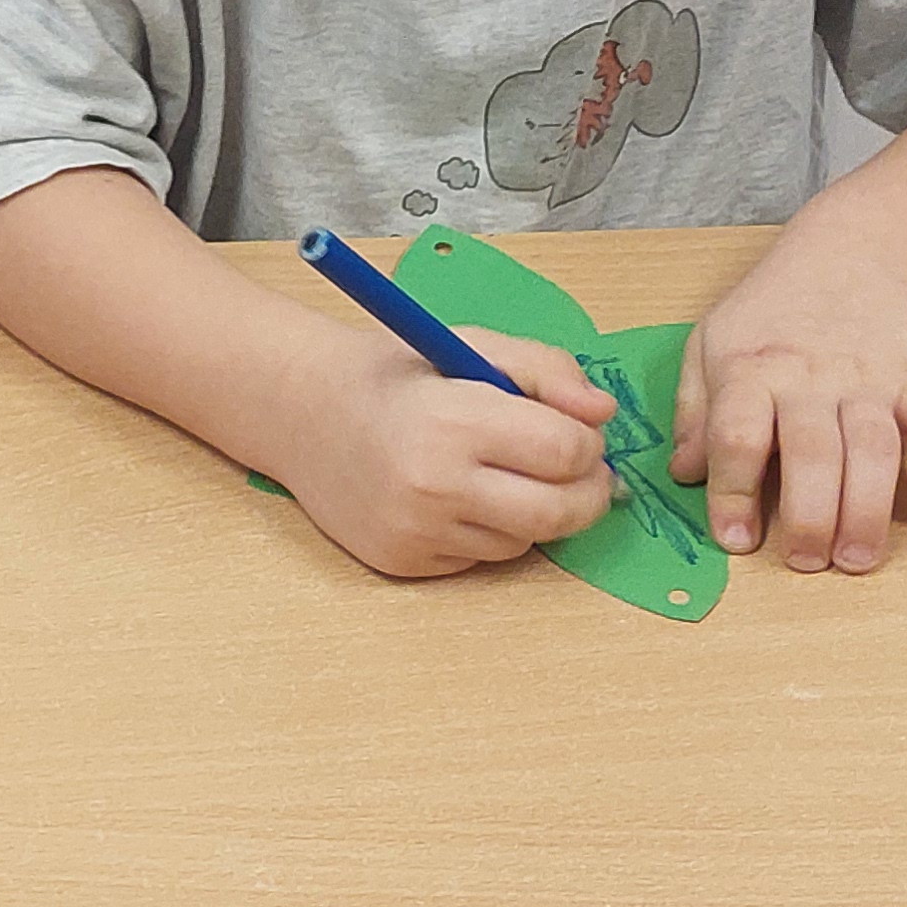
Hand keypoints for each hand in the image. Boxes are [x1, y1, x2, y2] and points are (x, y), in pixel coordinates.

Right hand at [270, 325, 618, 577]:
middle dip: (588, 493)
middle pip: (557, 512)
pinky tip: (463, 497)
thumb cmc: (396, 375)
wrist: (304, 413)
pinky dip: (491, 531)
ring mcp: (416, 530)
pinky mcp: (405, 561)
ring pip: (525, 540)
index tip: (580, 431)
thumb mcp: (469, 345)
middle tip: (585, 474)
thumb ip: (546, 369)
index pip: (564, 451)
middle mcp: (433, 483)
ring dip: (536, 512)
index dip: (588, 443)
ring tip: (507, 474)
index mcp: (452, 419)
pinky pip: (482, 558)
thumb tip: (603, 413)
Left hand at [674, 239, 906, 571]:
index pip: (737, 435)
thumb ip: (694, 410)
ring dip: (868, 509)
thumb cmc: (772, 311)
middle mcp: (810, 377)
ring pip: (874, 448)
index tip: (735, 541)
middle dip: (809, 516)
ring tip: (857, 558)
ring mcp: (870, 379)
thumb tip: (684, 475)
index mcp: (751, 370)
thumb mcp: (711, 342)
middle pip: (811, 451)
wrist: (852, 253)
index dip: (733, 493)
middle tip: (807, 563)